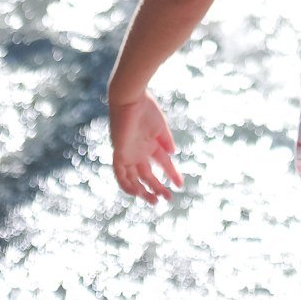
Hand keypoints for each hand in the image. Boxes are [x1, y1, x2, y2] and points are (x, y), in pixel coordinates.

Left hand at [109, 90, 182, 205]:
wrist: (130, 98)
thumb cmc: (147, 109)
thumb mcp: (160, 127)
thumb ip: (166, 141)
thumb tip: (173, 155)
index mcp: (151, 144)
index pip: (163, 164)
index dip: (172, 174)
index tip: (180, 185)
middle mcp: (139, 152)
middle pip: (148, 175)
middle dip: (157, 187)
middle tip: (167, 198)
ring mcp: (129, 154)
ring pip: (134, 179)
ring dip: (143, 191)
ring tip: (154, 201)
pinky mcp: (119, 154)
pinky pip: (120, 175)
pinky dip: (127, 185)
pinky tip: (137, 192)